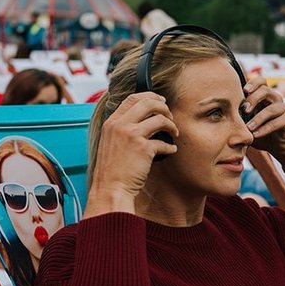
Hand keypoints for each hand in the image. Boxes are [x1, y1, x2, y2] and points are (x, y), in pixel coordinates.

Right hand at [85, 92, 177, 217]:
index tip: (160, 101)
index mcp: (112, 122)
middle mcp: (120, 125)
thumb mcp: (110, 142)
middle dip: (163, 107)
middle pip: (148, 102)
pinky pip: (164, 142)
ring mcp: (132, 135)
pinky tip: (171, 150)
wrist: (110, 189)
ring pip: (160, 118)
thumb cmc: (112, 170)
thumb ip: (121, 128)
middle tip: (170, 116)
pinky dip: (170, 146)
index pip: (132, 98)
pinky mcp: (143, 149)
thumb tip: (141, 119)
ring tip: (174, 133)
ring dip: (171, 125)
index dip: (150, 96)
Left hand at [242, 77, 284, 173]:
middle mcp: (276, 99)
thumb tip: (221, 112)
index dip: (253, 83)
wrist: (278, 147)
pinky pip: (277, 122)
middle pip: (266, 90)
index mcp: (265, 96)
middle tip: (244, 109)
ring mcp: (284, 109)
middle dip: (253, 99)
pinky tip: (256, 135)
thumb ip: (238, 116)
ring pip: (272, 108)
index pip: (261, 81)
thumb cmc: (259, 132)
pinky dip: (265, 129)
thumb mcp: (246, 123)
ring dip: (258, 118)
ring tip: (248, 128)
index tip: (243, 91)